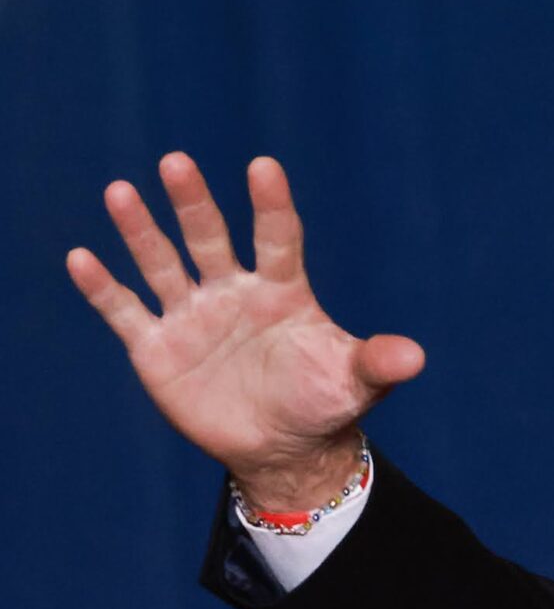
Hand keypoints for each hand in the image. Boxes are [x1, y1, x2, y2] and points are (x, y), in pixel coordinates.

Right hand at [65, 154, 423, 509]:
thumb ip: (377, 362)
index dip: (271, 205)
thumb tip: (416, 357)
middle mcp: (233, 292)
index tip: (263, 167)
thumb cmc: (323, 402)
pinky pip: (125, 311)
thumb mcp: (355, 383)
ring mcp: (192, 316)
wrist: (283, 445)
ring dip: (140, 230)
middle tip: (177, 162)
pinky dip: (103, 287)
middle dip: (194, 203)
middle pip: (209, 237)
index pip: (277, 238)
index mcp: (282, 291)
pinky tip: (81, 258)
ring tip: (120, 192)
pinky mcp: (157, 348)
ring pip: (161, 263)